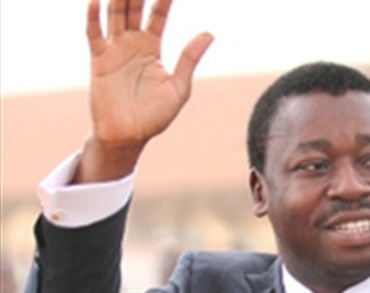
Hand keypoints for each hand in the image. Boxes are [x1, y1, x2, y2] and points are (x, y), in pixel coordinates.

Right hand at [74, 0, 212, 182]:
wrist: (129, 136)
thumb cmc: (155, 116)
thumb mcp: (179, 87)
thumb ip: (189, 59)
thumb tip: (210, 33)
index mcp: (152, 49)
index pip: (158, 16)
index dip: (164, 0)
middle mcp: (132, 45)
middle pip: (134, 9)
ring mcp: (114, 51)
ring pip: (115, 16)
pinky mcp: (98, 61)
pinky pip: (94, 35)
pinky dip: (94, 17)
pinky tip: (97, 1)